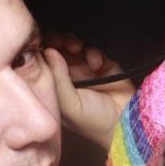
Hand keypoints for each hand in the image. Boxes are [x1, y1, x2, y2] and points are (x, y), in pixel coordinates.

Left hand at [43, 32, 133, 150]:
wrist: (123, 123)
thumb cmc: (92, 121)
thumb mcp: (69, 104)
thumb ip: (58, 78)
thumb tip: (49, 51)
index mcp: (55, 88)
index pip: (42, 65)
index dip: (41, 52)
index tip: (41, 45)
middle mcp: (67, 78)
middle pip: (56, 51)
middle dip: (56, 42)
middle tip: (59, 41)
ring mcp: (85, 70)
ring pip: (73, 47)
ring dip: (72, 43)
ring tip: (76, 48)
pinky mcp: (103, 65)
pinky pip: (93, 51)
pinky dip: (93, 54)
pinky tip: (96, 65)